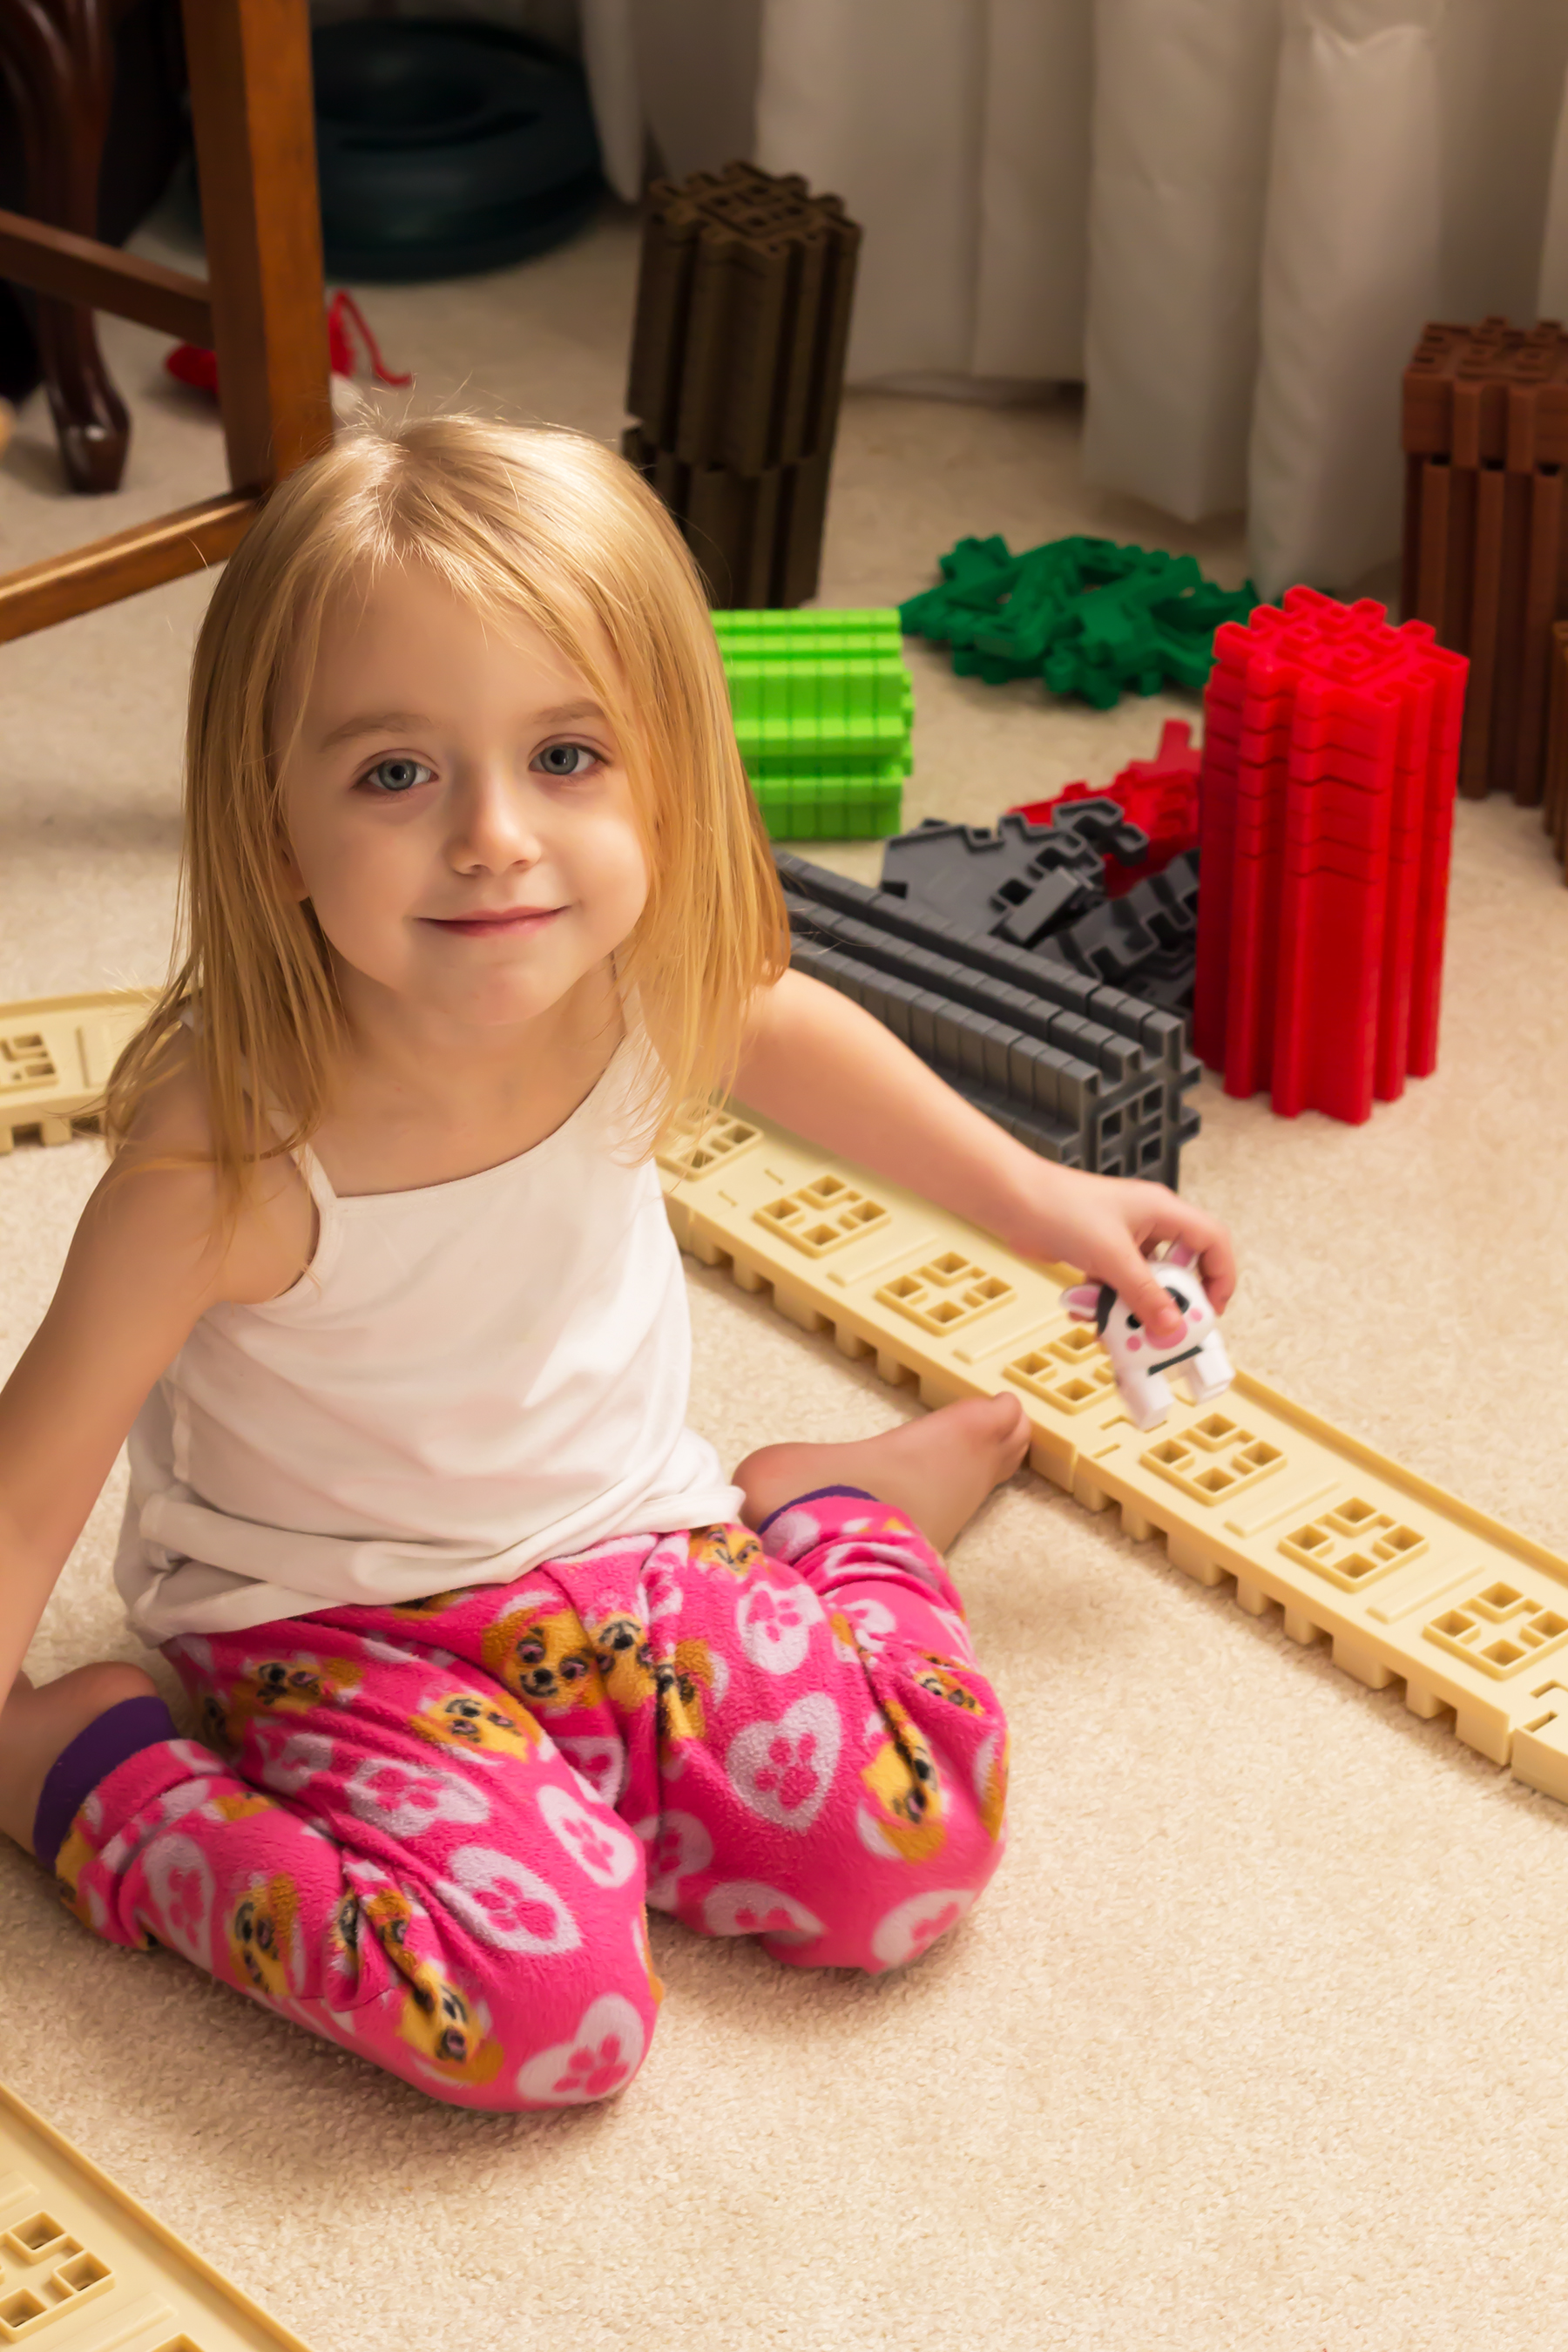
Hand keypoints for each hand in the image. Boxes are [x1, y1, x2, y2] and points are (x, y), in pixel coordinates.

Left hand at [1015, 1171, 1235, 1348]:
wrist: (1013, 1201)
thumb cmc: (1061, 1207)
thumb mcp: (1112, 1257)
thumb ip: (1144, 1294)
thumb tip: (1171, 1326)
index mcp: (1163, 1211)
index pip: (1212, 1241)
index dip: (1220, 1276)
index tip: (1211, 1310)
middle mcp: (1148, 1223)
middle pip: (1179, 1268)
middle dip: (1170, 1302)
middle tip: (1163, 1329)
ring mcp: (1122, 1239)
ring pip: (1144, 1282)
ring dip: (1132, 1308)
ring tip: (1116, 1329)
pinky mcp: (1099, 1253)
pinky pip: (1116, 1285)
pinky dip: (1106, 1303)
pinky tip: (1087, 1315)